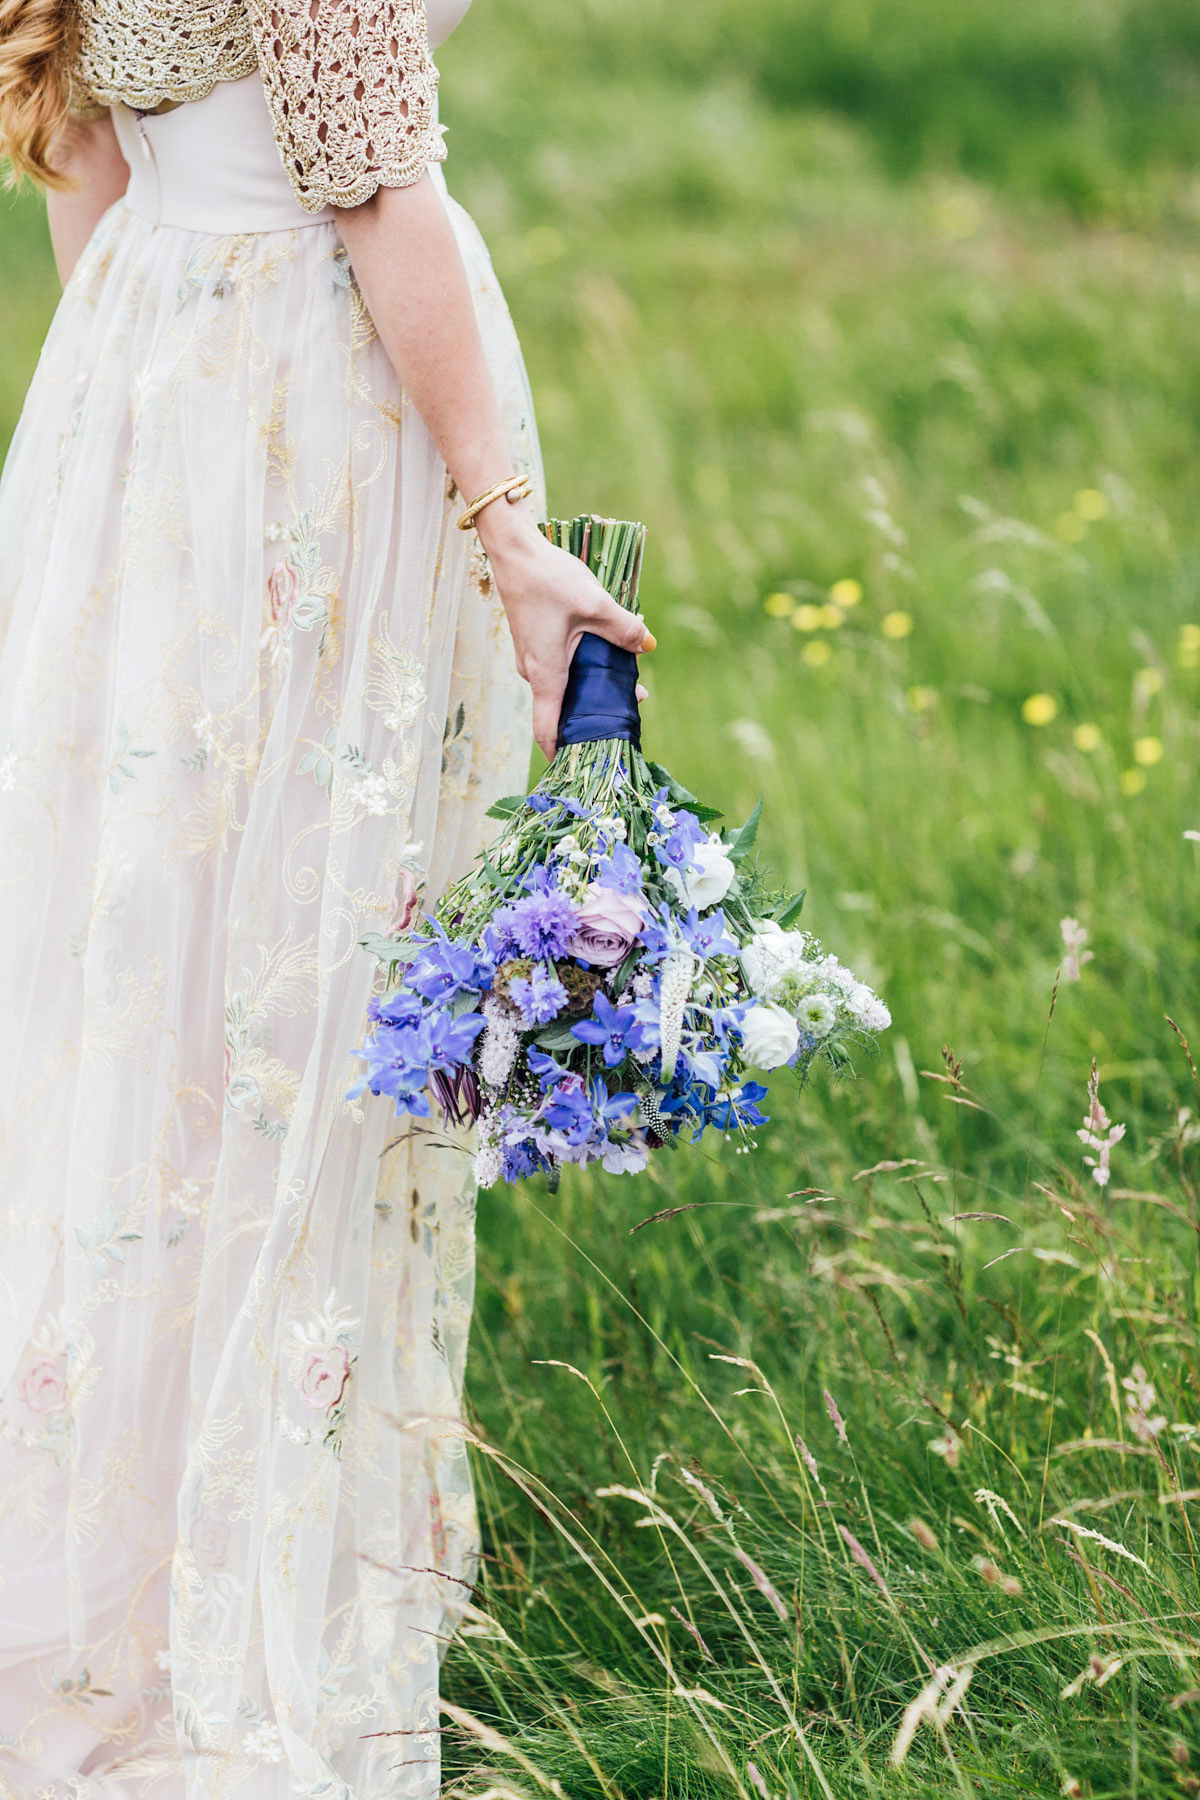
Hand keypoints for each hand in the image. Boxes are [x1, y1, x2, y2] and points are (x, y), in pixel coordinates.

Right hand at [477, 508, 655, 759]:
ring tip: (628, 681)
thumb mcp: (596, 604)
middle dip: (594, 717)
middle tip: (632, 709)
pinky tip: (606, 656)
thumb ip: (624, 629)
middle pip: (562, 710)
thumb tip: (647, 646)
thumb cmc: (550, 579)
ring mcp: (531, 659)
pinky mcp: (534, 644)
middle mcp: (534, 673)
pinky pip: (558, 670)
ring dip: (591, 690)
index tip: (585, 765)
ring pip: (563, 688)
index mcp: (546, 675)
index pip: (547, 731)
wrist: (515, 552)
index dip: (563, 754)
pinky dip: (581, 672)